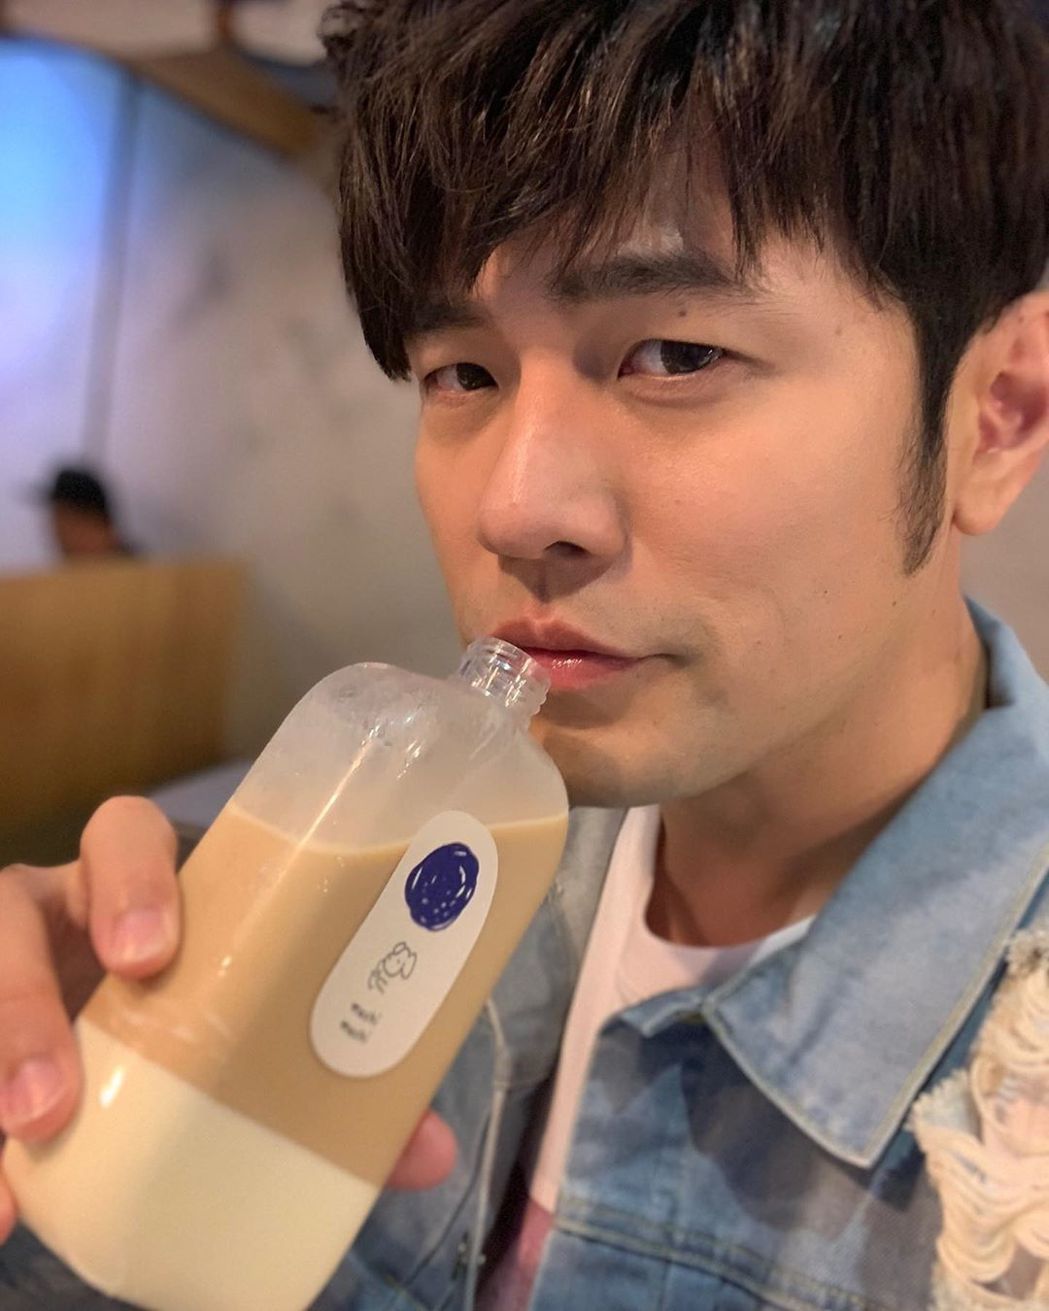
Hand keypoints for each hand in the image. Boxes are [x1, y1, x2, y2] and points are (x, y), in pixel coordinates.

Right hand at [0, 796, 454, 1243]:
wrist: (126, 1066)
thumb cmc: (213, 1015)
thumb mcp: (253, 1028)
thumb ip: (334, 1078)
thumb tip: (428, 1148)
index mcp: (147, 890)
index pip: (126, 834)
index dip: (131, 879)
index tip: (148, 956)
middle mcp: (61, 915)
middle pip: (16, 905)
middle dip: (26, 991)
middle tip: (56, 1091)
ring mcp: (13, 966)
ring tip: (24, 1142)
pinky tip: (2, 1210)